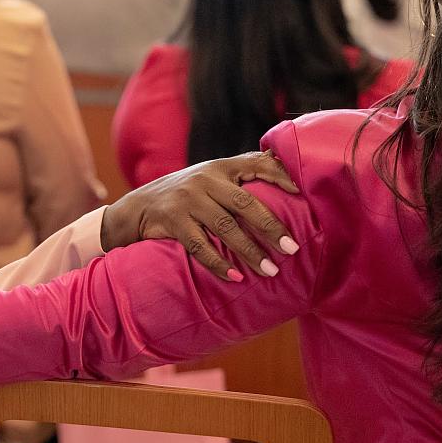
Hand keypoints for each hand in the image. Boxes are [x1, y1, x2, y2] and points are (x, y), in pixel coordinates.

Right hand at [100, 151, 300, 280]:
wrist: (137, 207)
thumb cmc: (185, 194)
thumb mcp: (210, 177)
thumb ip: (239, 176)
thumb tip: (282, 170)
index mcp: (221, 167)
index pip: (257, 164)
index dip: (281, 176)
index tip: (303, 193)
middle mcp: (205, 180)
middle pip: (245, 203)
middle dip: (271, 227)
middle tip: (292, 248)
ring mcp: (188, 200)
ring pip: (225, 228)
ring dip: (249, 252)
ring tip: (269, 271)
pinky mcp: (173, 221)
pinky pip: (200, 246)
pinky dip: (218, 264)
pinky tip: (235, 278)